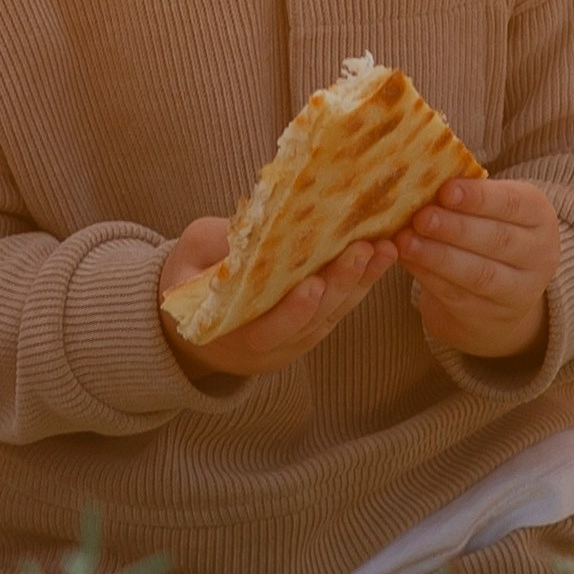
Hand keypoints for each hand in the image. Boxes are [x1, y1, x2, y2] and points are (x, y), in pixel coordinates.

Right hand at [159, 220, 398, 382]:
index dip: (290, 313)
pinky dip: (363, 282)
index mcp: (229, 335)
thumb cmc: (188, 280)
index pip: (266, 332)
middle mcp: (270, 347)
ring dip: (362, 281)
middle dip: (340, 284)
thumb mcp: (189, 258)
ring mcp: (296, 340)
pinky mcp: (314, 326)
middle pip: (313, 321)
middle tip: (363, 249)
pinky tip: (383, 254)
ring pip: (334, 314)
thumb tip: (257, 226)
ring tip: (384, 246)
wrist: (195, 317)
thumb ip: (218, 249)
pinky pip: (341, 307)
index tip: (311, 286)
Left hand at [395, 177, 559, 364]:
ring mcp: (519, 291)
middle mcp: (539, 254)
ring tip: (406, 242)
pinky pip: (458, 296)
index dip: (480, 198)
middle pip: (498, 240)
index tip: (446, 190)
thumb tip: (423, 177)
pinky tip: (407, 262)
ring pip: (478, 274)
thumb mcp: (493, 210)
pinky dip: (429, 277)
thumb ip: (467, 195)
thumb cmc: (489, 232)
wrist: (504, 293)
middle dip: (456, 228)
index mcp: (540, 216)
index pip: (513, 204)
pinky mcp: (492, 316)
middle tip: (421, 217)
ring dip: (438, 257)